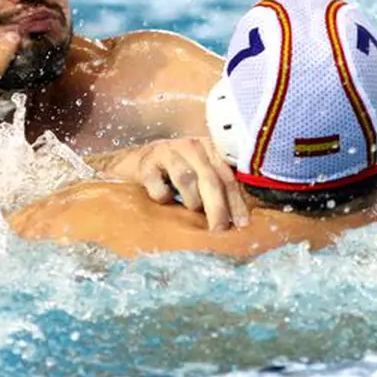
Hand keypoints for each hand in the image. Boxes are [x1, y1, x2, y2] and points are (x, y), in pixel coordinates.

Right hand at [97, 137, 248, 230]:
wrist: (133, 162)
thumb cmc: (173, 173)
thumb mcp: (199, 175)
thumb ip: (217, 189)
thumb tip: (238, 221)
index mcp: (210, 149)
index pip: (227, 177)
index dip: (236, 202)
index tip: (242, 225)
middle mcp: (191, 146)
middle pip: (210, 178)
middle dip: (217, 208)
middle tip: (219, 231)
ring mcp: (167, 151)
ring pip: (186, 178)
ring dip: (191, 200)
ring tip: (190, 209)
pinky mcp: (146, 163)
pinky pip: (158, 184)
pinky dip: (163, 196)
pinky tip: (164, 200)